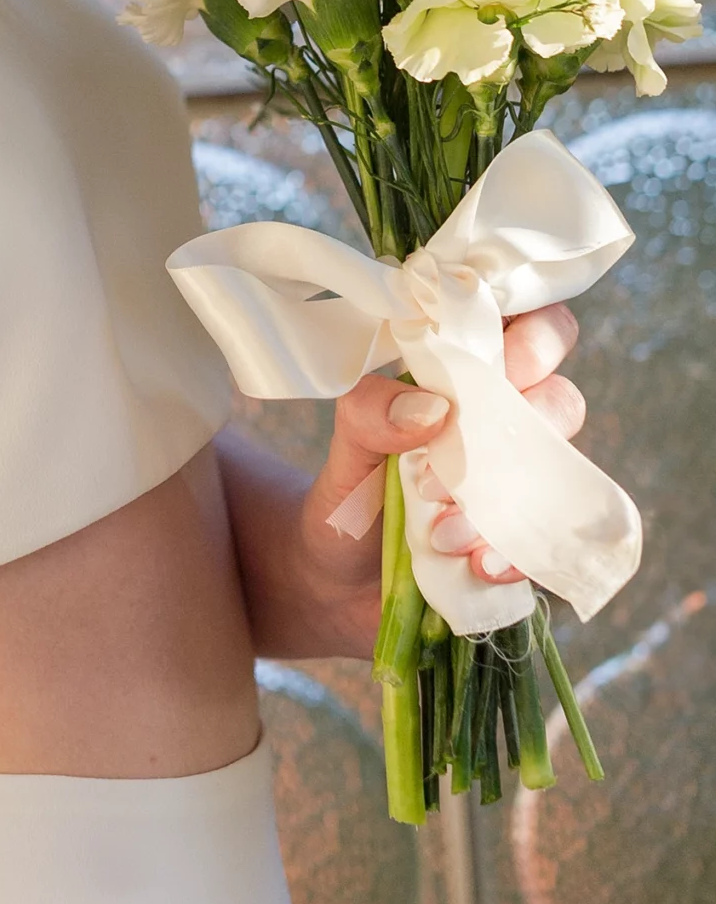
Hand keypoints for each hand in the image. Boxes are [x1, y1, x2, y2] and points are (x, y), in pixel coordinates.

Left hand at [276, 303, 581, 656]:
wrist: (341, 580)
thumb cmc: (352, 488)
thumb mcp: (347, 440)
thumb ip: (372, 410)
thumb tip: (434, 410)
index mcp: (465, 372)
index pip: (526, 323)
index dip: (532, 333)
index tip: (502, 361)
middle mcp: (505, 420)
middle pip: (563, 394)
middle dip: (529, 417)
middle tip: (469, 444)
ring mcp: (523, 483)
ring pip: (561, 467)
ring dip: (508, 494)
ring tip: (443, 526)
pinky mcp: (525, 541)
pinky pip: (549, 541)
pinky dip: (515, 552)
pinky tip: (476, 564)